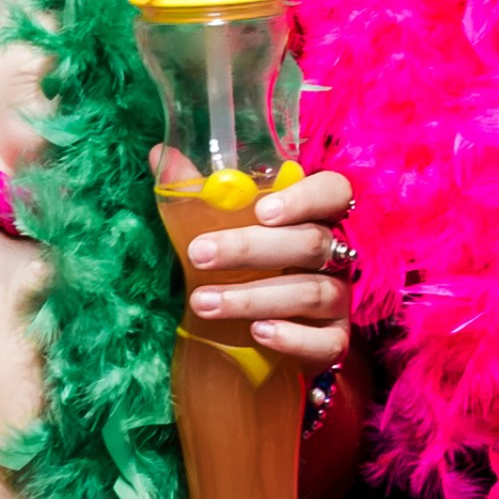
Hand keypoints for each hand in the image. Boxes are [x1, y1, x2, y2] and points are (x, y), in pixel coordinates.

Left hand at [169, 158, 354, 366]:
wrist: (267, 336)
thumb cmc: (248, 265)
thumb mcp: (224, 227)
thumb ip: (197, 193)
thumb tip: (158, 156)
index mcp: (316, 216)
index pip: (333, 192)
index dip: (304, 198)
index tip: (261, 210)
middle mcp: (336, 254)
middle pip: (311, 243)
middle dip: (250, 248)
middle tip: (198, 254)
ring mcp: (340, 299)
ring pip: (312, 293)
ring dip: (253, 298)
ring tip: (202, 302)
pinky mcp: (335, 341)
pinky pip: (328, 342)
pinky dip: (293, 337)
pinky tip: (258, 333)